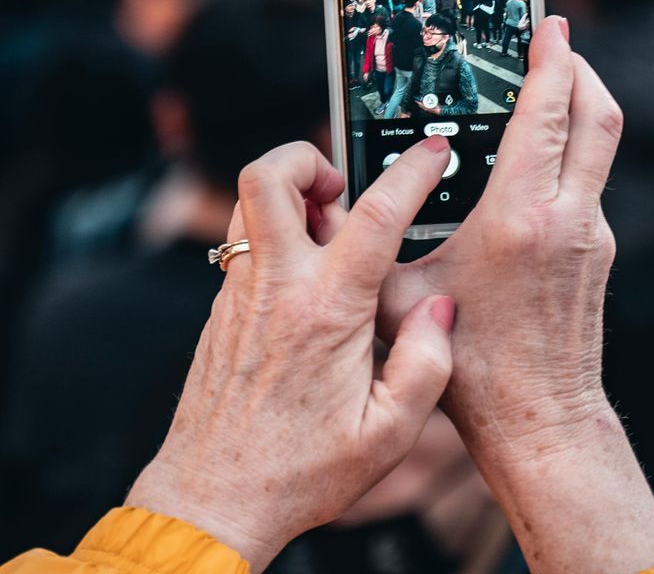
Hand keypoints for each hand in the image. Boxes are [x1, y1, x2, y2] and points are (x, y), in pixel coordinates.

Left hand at [127, 140, 458, 570]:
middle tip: (341, 185)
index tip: (432, 154)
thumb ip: (427, 364)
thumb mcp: (389, 434)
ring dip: (291, 201)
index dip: (411, 172)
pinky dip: (277, 243)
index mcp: (326, 313)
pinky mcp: (222, 312)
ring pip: (252, 209)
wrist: (214, 498)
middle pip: (270, 176)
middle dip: (308, 157)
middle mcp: (276, 290)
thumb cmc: (300, 473)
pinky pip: (246, 249)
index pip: (374, 215)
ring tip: (328, 238)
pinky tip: (307, 287)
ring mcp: (240, 296)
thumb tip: (440, 308)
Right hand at [370, 16, 653, 573]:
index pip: (549, 111)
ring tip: (546, 91)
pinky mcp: (597, 257)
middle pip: (598, 115)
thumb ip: (375, 240)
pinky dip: (569, 157)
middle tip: (554, 44)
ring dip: (579, 110)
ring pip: (599, 148)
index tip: (549, 25)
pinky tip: (535, 165)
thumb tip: (339, 204)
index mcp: (523, 216)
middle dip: (579, 69)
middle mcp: (570, 217)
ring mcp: (592, 237)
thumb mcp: (400, 294)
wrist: (540, 424)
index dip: (552, 58)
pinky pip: (589, 184)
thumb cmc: (471, 367)